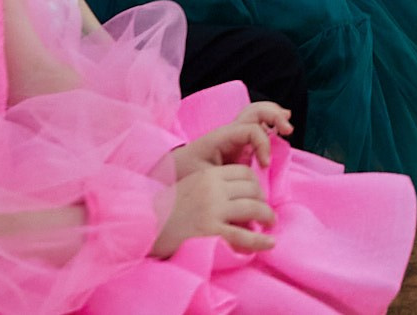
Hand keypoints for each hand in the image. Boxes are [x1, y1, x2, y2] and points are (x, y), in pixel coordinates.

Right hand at [152, 163, 276, 257]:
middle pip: (252, 189)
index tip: (256, 196)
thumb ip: (213, 185)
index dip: (255, 185)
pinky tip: (270, 243)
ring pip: (253, 208)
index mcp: (207, 175)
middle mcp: (212, 189)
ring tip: (270, 224)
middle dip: (263, 200)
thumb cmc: (169, 209)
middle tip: (265, 212)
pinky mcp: (211, 232)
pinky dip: (260, 240)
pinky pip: (243, 235)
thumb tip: (240, 193)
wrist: (146, 228)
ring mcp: (212, 210)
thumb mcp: (191, 186)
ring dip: (267, 216)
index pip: (244, 173)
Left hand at [174, 102, 292, 175]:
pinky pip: (256, 125)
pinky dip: (270, 122)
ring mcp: (235, 135)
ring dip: (274, 115)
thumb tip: (249, 192)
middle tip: (288, 129)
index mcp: (222, 137)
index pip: (251, 130)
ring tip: (287, 123)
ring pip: (257, 113)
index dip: (263, 145)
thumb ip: (226, 182)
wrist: (171, 170)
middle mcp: (230, 132)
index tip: (265, 166)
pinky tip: (280, 128)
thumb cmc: (185, 174)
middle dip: (274, 116)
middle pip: (255, 110)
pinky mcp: (239, 143)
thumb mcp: (204, 180)